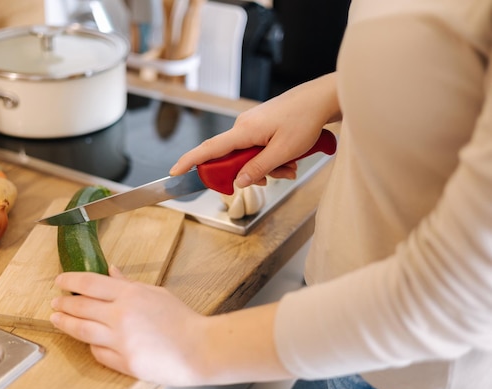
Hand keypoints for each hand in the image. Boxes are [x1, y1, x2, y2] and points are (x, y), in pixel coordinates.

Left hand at [50, 265, 206, 384]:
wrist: (199, 349)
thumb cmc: (182, 320)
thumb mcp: (156, 293)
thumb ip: (129, 283)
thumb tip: (111, 271)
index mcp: (130, 295)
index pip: (90, 283)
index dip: (70, 281)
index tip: (60, 281)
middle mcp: (121, 316)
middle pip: (80, 306)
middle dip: (63, 304)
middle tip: (55, 302)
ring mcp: (121, 341)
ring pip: (81, 330)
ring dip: (66, 323)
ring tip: (57, 320)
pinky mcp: (124, 362)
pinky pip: (98, 353)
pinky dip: (90, 345)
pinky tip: (86, 341)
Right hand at [170, 73, 340, 187]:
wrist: (322, 99)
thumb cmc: (305, 120)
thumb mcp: (283, 152)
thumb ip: (258, 169)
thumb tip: (237, 182)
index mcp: (244, 130)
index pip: (209, 149)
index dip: (190, 161)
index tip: (175, 171)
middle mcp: (243, 126)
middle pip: (232, 159)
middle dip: (252, 173)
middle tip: (276, 177)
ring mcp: (252, 125)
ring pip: (249, 156)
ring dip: (267, 167)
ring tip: (290, 166)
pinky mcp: (262, 125)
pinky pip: (258, 148)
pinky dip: (271, 157)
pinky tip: (290, 159)